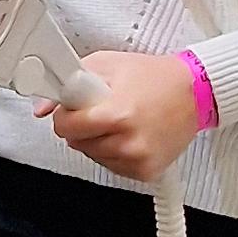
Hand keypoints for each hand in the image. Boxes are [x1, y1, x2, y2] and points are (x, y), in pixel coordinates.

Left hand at [36, 49, 200, 183]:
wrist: (194, 92)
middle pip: (77, 143)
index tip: (72, 109)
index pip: (65, 127)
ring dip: (98, 140)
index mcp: (117, 113)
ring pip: (93, 156)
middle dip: (82, 127)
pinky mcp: (145, 171)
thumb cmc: (154, 77)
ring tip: (120, 120)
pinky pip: (112, 166)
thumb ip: (70, 83)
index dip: (65, 116)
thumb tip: (43, 107)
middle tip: (103, 109)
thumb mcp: (107, 65)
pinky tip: (131, 135)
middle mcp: (128, 141)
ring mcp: (137, 159)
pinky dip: (115, 152)